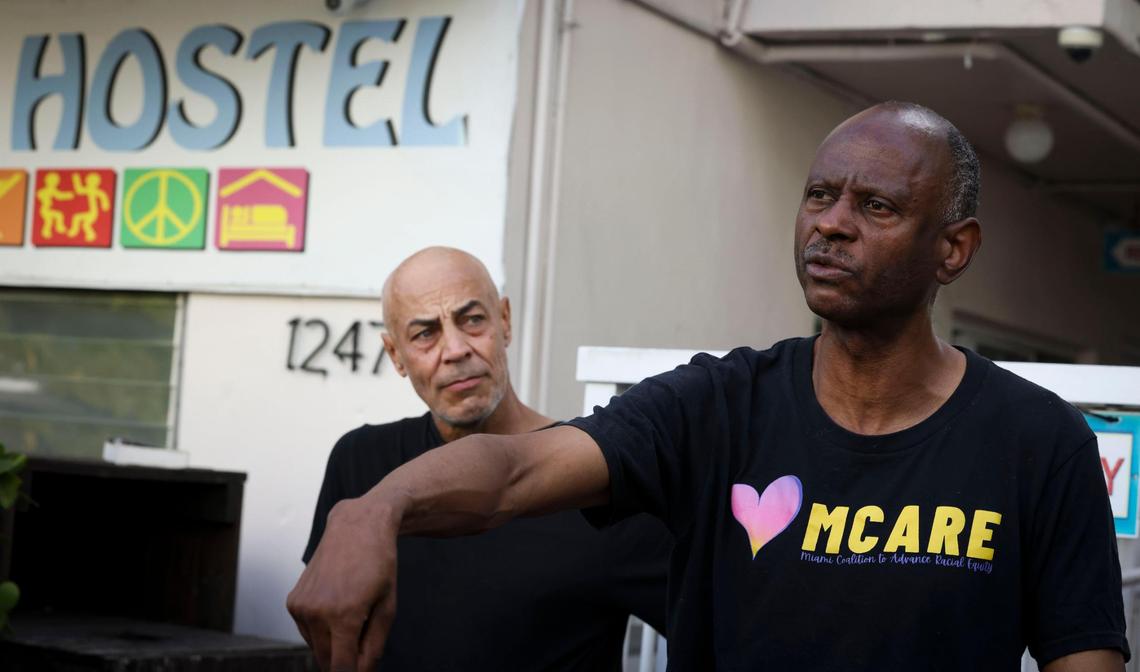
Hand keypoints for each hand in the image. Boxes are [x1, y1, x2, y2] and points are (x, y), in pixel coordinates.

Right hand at [287, 496, 399, 671]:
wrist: (357, 526)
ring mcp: (301, 607)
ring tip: (352, 612)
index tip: (359, 671)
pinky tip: (336, 604)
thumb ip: (374, 646)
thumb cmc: (379, 564)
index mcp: (344, 615)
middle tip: (363, 635)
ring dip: (333, 643)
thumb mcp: (387, 606)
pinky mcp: (292, 602)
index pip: (342, 669)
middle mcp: (317, 613)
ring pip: (316, 648)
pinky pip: (307, 632)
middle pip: (328, 661)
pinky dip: (321, 629)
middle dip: (346, 659)